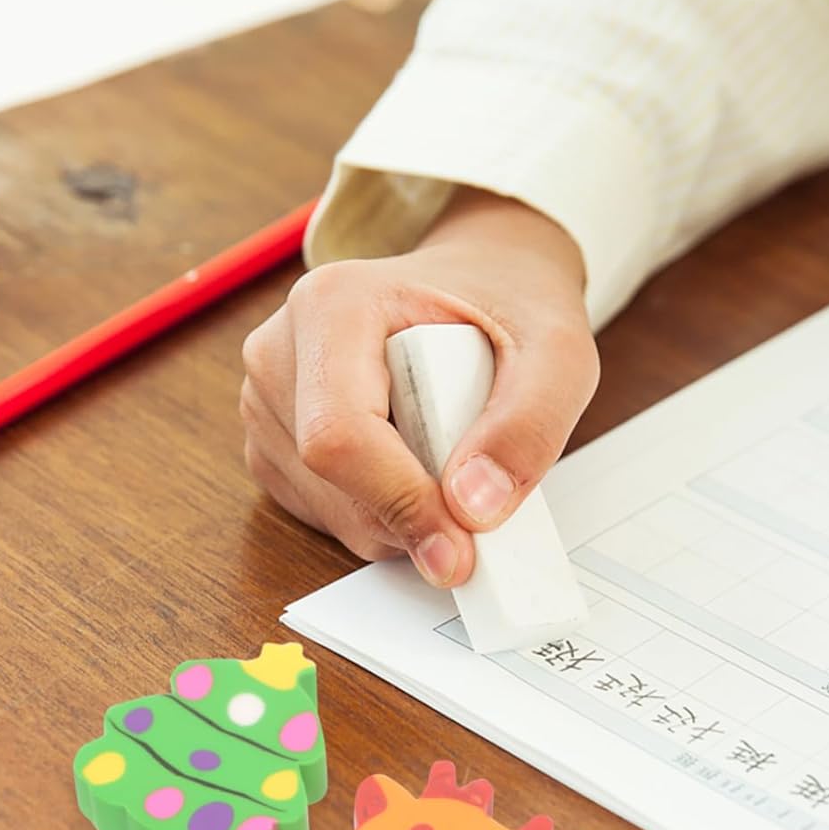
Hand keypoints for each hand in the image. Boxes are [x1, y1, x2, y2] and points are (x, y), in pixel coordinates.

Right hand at [239, 187, 598, 586]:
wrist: (484, 282)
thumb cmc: (512, 306)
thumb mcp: (559, 352)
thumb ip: (529, 427)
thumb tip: (473, 508)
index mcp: (334, 305)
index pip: (340, 434)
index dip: (400, 502)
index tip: (462, 546)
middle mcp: (282, 352)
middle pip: (333, 481)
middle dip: (415, 514)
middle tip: (482, 493)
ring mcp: (269, 403)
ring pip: (332, 512)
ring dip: (405, 521)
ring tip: (452, 456)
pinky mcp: (276, 447)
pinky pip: (329, 517)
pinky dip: (387, 520)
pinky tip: (421, 470)